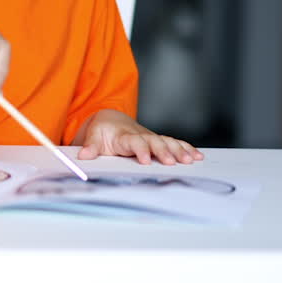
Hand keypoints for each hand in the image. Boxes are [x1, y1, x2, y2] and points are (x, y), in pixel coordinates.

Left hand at [77, 109, 203, 164]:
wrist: (111, 120)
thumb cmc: (102, 131)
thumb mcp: (92, 137)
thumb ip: (90, 147)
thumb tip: (83, 156)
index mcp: (124, 136)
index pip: (134, 142)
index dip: (141, 150)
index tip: (145, 160)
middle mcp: (141, 135)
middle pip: (155, 142)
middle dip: (164, 152)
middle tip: (172, 163)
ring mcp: (151, 137)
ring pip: (167, 142)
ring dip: (179, 150)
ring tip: (190, 160)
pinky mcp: (157, 141)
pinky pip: (174, 143)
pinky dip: (186, 148)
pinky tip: (197, 156)